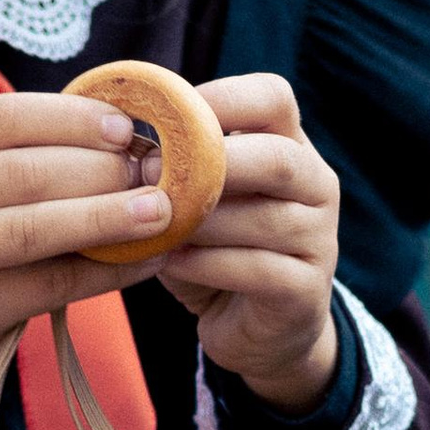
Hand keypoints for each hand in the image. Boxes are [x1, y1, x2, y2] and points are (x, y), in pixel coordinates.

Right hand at [0, 94, 167, 429]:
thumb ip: (5, 168)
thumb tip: (114, 147)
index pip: (6, 116)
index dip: (72, 117)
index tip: (124, 126)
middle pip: (28, 170)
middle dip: (103, 169)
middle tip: (158, 173)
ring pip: (37, 226)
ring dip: (110, 217)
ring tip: (163, 212)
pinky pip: (51, 283)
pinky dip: (107, 273)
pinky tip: (147, 264)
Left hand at [158, 74, 341, 410]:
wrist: (258, 331)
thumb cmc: (217, 250)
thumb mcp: (196, 200)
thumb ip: (174, 168)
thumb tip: (111, 136)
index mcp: (290, 147)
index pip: (274, 97)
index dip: (222, 98)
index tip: (168, 117)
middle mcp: (316, 185)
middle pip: (278, 157)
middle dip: (210, 164)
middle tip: (149, 175)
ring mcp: (319, 238)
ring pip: (265, 218)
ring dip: (201, 221)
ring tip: (153, 223)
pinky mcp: (307, 290)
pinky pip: (259, 270)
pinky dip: (208, 264)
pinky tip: (172, 262)